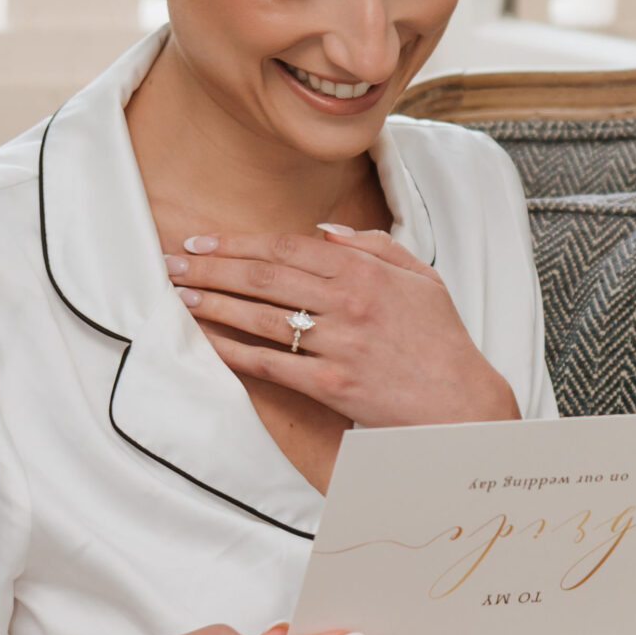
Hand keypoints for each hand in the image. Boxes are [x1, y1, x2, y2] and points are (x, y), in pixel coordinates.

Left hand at [165, 227, 518, 428]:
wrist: (463, 402)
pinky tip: (208, 341)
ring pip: (261, 317)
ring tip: (181, 295)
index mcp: (365, 270)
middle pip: (263, 277)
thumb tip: (322, 231)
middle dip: (211, 267)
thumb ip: (373, 246)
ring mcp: (339, 344)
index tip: (202, 242)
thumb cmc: (442, 339)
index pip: (286, 247)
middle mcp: (348, 302)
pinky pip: (271, 364)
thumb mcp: (420, 277)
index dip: (237, 243)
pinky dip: (235, 351)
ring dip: (213, 304)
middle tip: (172, 263)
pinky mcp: (332, 385)